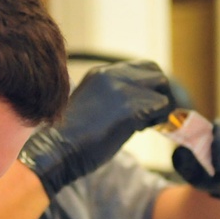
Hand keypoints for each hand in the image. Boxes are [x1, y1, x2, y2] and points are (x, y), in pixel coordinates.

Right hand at [18, 60, 175, 197]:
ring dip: (158, 110)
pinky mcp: (130, 107)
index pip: (140, 68)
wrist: (57, 150)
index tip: (144, 106)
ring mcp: (121, 89)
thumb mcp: (92, 106)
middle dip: (160, 93)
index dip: (148, 87)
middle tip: (152, 115)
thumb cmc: (71, 139)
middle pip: (155, 72)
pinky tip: (138, 131)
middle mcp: (112, 74)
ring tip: (140, 126)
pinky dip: (156, 120)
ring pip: (162, 89)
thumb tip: (142, 104)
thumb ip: (114, 98)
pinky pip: (161, 107)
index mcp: (100, 74)